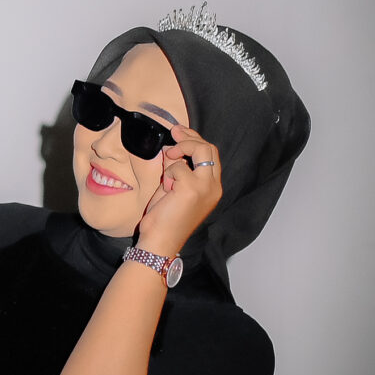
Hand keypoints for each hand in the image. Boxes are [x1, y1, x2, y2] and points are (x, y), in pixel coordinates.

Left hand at [136, 122, 222, 259]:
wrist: (160, 242)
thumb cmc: (164, 220)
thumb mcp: (172, 188)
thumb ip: (175, 169)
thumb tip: (170, 149)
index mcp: (212, 188)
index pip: (211, 155)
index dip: (195, 140)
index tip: (179, 133)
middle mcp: (214, 187)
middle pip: (209, 148)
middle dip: (190, 137)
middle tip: (173, 132)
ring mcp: (206, 187)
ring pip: (200, 150)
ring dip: (180, 151)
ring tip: (167, 162)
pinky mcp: (193, 188)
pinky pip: (178, 166)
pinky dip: (168, 173)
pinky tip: (166, 188)